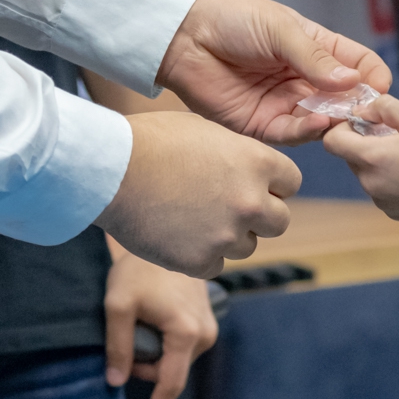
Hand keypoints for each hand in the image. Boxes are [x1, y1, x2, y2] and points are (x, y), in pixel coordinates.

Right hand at [99, 111, 299, 276]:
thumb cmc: (150, 142)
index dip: (271, 183)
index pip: (291, 182)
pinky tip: (176, 234)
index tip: (249, 183)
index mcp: (257, 163)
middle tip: (225, 206)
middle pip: (279, 221)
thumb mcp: (205, 132)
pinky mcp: (200, 262)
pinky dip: (199, 255)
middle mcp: (250, 202)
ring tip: (191, 216)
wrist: (107, 171)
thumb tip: (252, 172)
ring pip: (246, 246)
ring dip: (228, 236)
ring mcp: (226, 236)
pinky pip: (215, 265)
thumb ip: (237, 155)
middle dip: (258, 215)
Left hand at [102, 241, 218, 398]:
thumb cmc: (139, 269)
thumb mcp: (118, 305)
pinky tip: (151, 320)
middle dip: (144, 368)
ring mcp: (209, 328)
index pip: (171, 384)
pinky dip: (163, 345)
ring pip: (175, 361)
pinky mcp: (207, 322)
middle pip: (170, 372)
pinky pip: (182, 347)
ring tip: (138, 323)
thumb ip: (118, 346)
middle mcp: (204, 334)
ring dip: (153, 355)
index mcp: (185, 333)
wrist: (166, 238)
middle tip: (123, 340)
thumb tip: (115, 381)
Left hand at [157, 0, 392, 145]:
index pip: (356, 65)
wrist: (184, 36)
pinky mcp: (262, 124)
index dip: (372, 77)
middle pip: (343, 99)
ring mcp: (284, 103)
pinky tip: (318, 123)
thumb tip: (354, 80)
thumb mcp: (280, 29)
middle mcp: (304, 80)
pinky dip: (308, 131)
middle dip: (357, 107)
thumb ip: (314, 57)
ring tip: (342, 118)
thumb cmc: (232, 20)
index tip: (381, 88)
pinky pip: (292, 134)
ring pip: (322, 120)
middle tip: (367, 112)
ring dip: (335, 121)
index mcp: (315, 49)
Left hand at [315, 92, 398, 225]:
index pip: (332, 141)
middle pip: (350, 157)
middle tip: (396, 136)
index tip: (364, 122)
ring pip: (366, 173)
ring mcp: (380, 201)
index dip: (342, 128)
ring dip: (379, 162)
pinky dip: (391, 180)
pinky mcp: (392, 212)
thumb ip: (384, 108)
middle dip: (365, 143)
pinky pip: (381, 190)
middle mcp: (370, 183)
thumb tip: (362, 109)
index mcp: (373, 157)